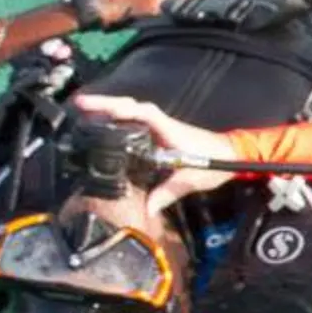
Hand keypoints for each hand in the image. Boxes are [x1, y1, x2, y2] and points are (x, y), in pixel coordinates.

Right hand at [68, 94, 237, 213]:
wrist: (233, 156)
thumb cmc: (215, 164)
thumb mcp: (190, 180)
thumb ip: (168, 193)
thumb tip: (146, 208)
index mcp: (169, 130)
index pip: (142, 113)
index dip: (120, 108)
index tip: (98, 107)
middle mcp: (162, 124)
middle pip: (130, 107)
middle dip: (104, 104)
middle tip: (78, 104)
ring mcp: (160, 126)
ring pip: (132, 111)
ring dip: (109, 109)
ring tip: (83, 111)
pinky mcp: (160, 133)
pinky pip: (136, 121)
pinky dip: (119, 119)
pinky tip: (104, 125)